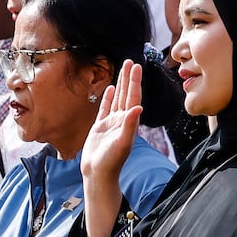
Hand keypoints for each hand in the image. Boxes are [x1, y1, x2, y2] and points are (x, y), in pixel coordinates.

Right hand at [80, 60, 140, 191]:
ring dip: (121, 85)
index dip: (135, 82)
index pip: (133, 98)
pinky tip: (111, 89)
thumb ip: (130, 125)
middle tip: (131, 62)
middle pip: (127, 95)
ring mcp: (112, 123)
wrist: (98, 174)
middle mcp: (122, 121)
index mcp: (129, 122)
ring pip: (118, 99)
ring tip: (122, 70)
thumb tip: (139, 107)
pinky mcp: (101, 127)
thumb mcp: (122, 143)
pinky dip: (109, 98)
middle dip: (129, 78)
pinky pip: (105, 108)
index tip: (137, 67)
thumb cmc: (111, 162)